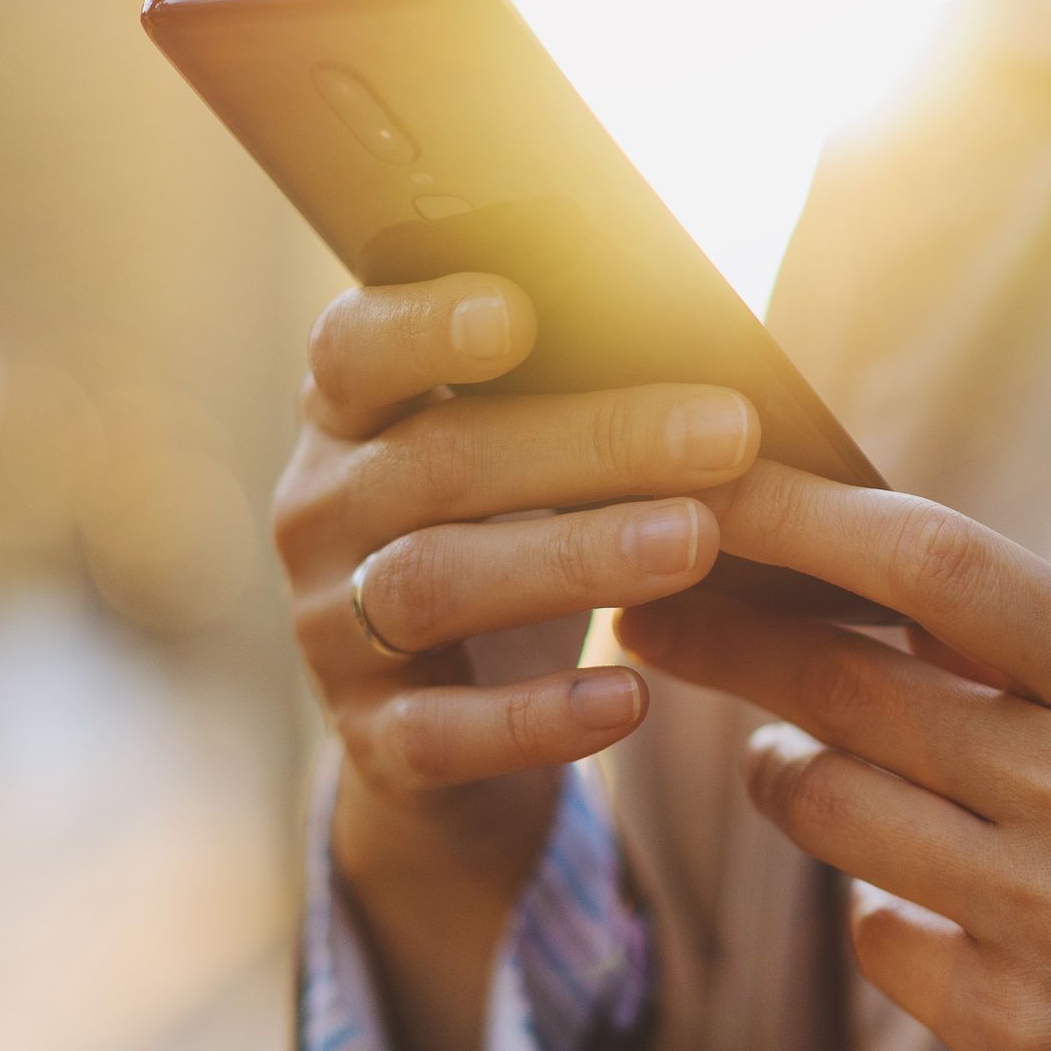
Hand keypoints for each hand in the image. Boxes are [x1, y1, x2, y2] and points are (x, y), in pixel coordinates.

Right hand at [273, 272, 762, 1050]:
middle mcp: (322, 512)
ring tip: (694, 543)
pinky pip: (442, 732)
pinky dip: (538, 717)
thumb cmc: (512, 545)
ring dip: (570, 559)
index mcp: (350, 418)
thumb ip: (574, 401)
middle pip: (437, 463)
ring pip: (432, 584)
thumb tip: (715, 351)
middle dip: (591, 443)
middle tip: (729, 432)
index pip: (353, 350)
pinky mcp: (372, 740)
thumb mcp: (526, 467)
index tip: (519, 311)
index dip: (424, 326)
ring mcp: (332, 630)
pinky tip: (632, 699)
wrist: (447, 736)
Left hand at [616, 465, 1050, 1050]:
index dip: (798, 515)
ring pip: (830, 813)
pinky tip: (938, 910)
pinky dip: (885, 913)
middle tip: (644, 612)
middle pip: (843, 686)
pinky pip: (879, 941)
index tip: (708, 480)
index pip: (934, 563)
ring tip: (798, 765)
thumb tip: (865, 578)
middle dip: (721, 638)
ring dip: (788, 778)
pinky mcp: (1031, 1044)